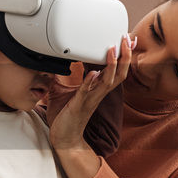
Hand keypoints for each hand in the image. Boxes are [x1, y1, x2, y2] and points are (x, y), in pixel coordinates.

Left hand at [49, 36, 132, 151]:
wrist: (63, 138)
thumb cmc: (64, 116)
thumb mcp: (60, 91)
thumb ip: (59, 77)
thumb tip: (52, 62)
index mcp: (96, 89)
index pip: (114, 69)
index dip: (122, 55)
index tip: (126, 40)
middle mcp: (98, 93)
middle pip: (120, 73)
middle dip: (125, 55)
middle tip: (126, 38)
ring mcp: (90, 99)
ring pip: (109, 81)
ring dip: (112, 64)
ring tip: (112, 48)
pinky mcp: (80, 106)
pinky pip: (88, 92)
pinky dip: (91, 82)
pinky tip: (93, 72)